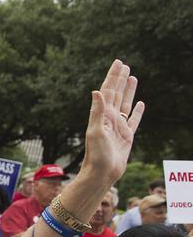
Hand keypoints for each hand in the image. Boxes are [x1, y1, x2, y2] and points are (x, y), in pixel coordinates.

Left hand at [82, 60, 144, 182]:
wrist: (101, 173)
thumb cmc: (96, 154)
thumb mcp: (95, 131)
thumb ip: (97, 111)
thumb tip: (96, 91)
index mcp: (102, 115)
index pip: (107, 91)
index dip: (112, 77)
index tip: (118, 63)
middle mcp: (110, 119)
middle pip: (116, 94)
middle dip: (120, 79)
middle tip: (124, 65)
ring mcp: (119, 127)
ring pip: (125, 104)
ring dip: (129, 91)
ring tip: (132, 77)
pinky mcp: (127, 136)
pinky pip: (134, 120)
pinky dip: (137, 111)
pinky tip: (140, 103)